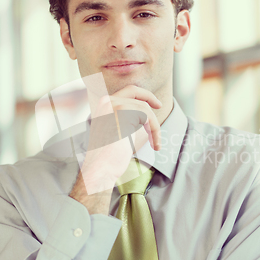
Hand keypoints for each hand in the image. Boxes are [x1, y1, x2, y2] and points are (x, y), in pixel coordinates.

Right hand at [70, 85, 161, 209]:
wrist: (100, 167)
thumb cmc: (109, 156)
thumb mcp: (116, 131)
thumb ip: (126, 119)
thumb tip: (144, 115)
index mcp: (103, 105)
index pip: (127, 91)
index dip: (143, 94)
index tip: (155, 104)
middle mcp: (106, 101)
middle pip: (135, 92)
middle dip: (149, 97)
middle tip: (160, 106)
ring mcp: (114, 105)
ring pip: (145, 108)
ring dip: (154, 127)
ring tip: (155, 143)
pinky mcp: (123, 112)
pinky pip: (148, 117)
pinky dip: (155, 131)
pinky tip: (154, 145)